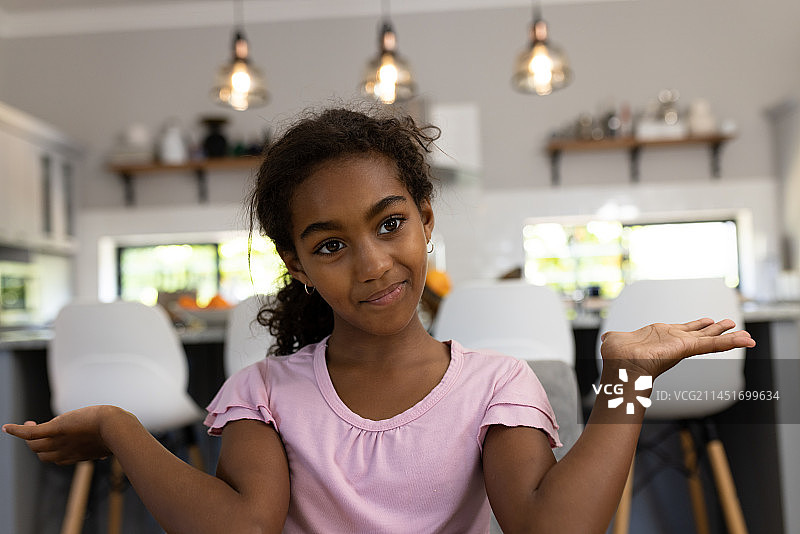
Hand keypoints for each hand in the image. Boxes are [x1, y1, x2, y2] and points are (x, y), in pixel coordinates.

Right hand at [2, 405, 122, 464]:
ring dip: (28, 436)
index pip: (58, 458)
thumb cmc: (116, 432)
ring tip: (28, 424)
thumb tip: (104, 456)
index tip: (56, 442)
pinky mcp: (55, 429)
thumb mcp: (105, 443)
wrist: (115, 427)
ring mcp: (58, 441)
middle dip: (38, 444)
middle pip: (42, 454)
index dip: (54, 451)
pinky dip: (17, 431)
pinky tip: (6, 427)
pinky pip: (30, 433)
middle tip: (36, 429)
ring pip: (34, 444)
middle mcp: (64, 452)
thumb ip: (100, 450)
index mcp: (76, 456)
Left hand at [600, 318, 754, 378]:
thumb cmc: (616, 356)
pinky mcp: (686, 348)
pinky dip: (728, 342)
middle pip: (700, 333)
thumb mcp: (616, 339)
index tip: (708, 321)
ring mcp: (681, 345)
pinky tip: (745, 340)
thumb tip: (608, 338)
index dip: (696, 326)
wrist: (621, 366)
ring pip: (709, 340)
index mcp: (662, 336)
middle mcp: (674, 340)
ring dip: (728, 338)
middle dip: (716, 330)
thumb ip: (615, 337)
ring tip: (747, 337)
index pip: (684, 330)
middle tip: (731, 324)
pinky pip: (710, 344)